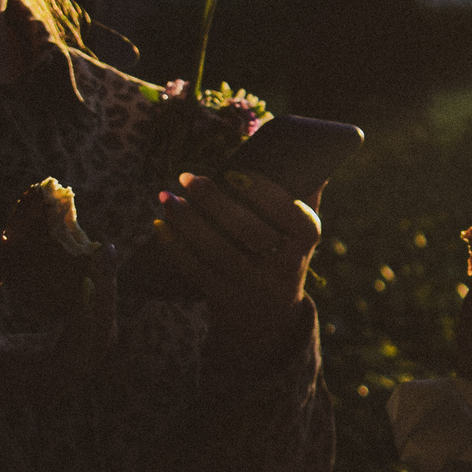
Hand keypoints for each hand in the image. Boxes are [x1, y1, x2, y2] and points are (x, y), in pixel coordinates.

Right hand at [0, 233, 116, 459]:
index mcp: (37, 380)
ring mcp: (66, 376)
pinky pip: (90, 331)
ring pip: (101, 333)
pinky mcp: (64, 363)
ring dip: (102, 294)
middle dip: (105, 290)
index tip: (92, 265)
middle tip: (102, 250)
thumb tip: (6, 236)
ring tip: (98, 256)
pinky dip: (91, 302)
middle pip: (102, 336)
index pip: (81, 343)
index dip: (91, 304)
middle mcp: (59, 382)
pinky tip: (86, 273)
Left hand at [158, 170, 319, 363]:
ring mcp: (253, 287)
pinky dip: (175, 246)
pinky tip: (159, 224)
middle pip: (250, 233)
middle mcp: (283, 269)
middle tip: (188, 177)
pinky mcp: (224, 299)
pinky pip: (196, 270)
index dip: (265, 193)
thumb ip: (305, 197)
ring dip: (188, 221)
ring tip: (167, 196)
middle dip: (216, 202)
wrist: (267, 318)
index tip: (234, 172)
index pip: (294, 216)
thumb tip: (312, 153)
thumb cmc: (281, 255)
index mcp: (305, 244)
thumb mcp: (299, 233)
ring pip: (218, 251)